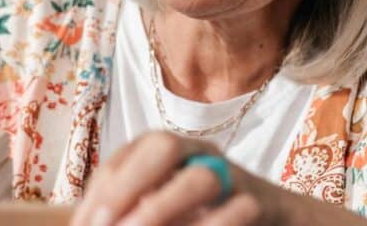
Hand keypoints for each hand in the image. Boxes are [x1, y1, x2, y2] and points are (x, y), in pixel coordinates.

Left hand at [71, 131, 281, 225]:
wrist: (276, 217)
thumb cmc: (203, 213)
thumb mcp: (162, 205)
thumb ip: (131, 210)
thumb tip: (89, 225)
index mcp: (164, 150)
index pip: (122, 160)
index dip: (98, 195)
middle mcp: (197, 152)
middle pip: (162, 147)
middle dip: (126, 186)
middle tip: (102, 225)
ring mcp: (232, 174)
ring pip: (200, 177)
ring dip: (162, 208)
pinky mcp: (261, 202)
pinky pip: (239, 210)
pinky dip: (212, 225)